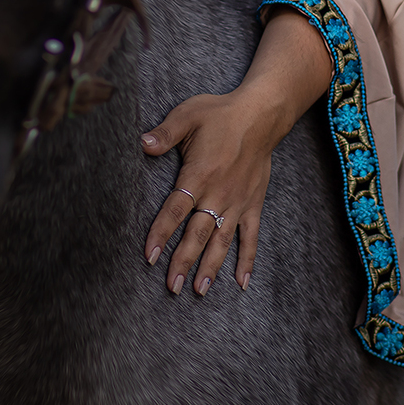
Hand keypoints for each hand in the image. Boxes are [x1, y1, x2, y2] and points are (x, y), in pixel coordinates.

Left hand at [140, 90, 272, 294]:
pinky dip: (247, 259)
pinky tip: (242, 282)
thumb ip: (164, 133)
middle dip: (183, 261)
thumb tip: (141, 143)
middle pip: (197, 234)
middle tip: (171, 287)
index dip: (161, 233)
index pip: (175, 210)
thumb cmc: (221, 114)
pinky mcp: (253, 204)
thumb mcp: (188, 115)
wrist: (262, 115)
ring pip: (221, 241)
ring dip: (210, 267)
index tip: (149, 256)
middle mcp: (218, 194)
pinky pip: (251, 237)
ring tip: (199, 290)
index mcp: (199, 175)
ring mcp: (238, 203)